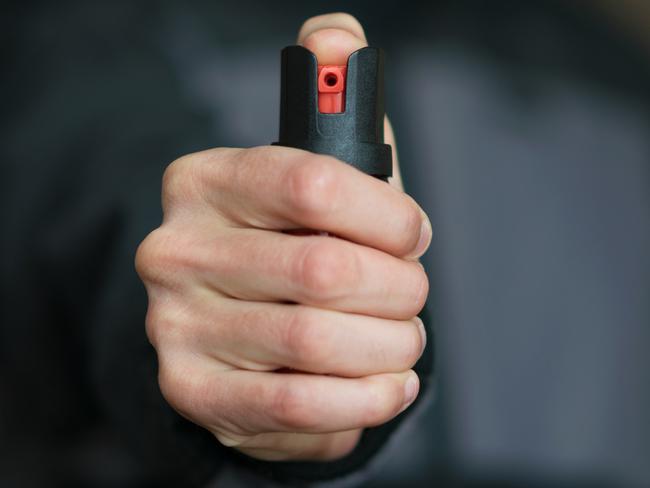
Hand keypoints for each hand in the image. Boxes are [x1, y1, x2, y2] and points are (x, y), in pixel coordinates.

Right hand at [135, 13, 431, 461]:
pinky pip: (299, 407)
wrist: (238, 326)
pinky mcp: (192, 392)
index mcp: (204, 180)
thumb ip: (332, 99)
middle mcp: (174, 249)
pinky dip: (365, 400)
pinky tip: (386, 385)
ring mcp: (174, 325)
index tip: (411, 236)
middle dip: (398, 289)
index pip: (312, 181)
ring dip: (390, 345)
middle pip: (324, 270)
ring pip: (319, 342)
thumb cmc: (296, 244)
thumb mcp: (319, 170)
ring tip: (402, 339)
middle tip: (410, 295)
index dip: (387, 216)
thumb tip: (337, 33)